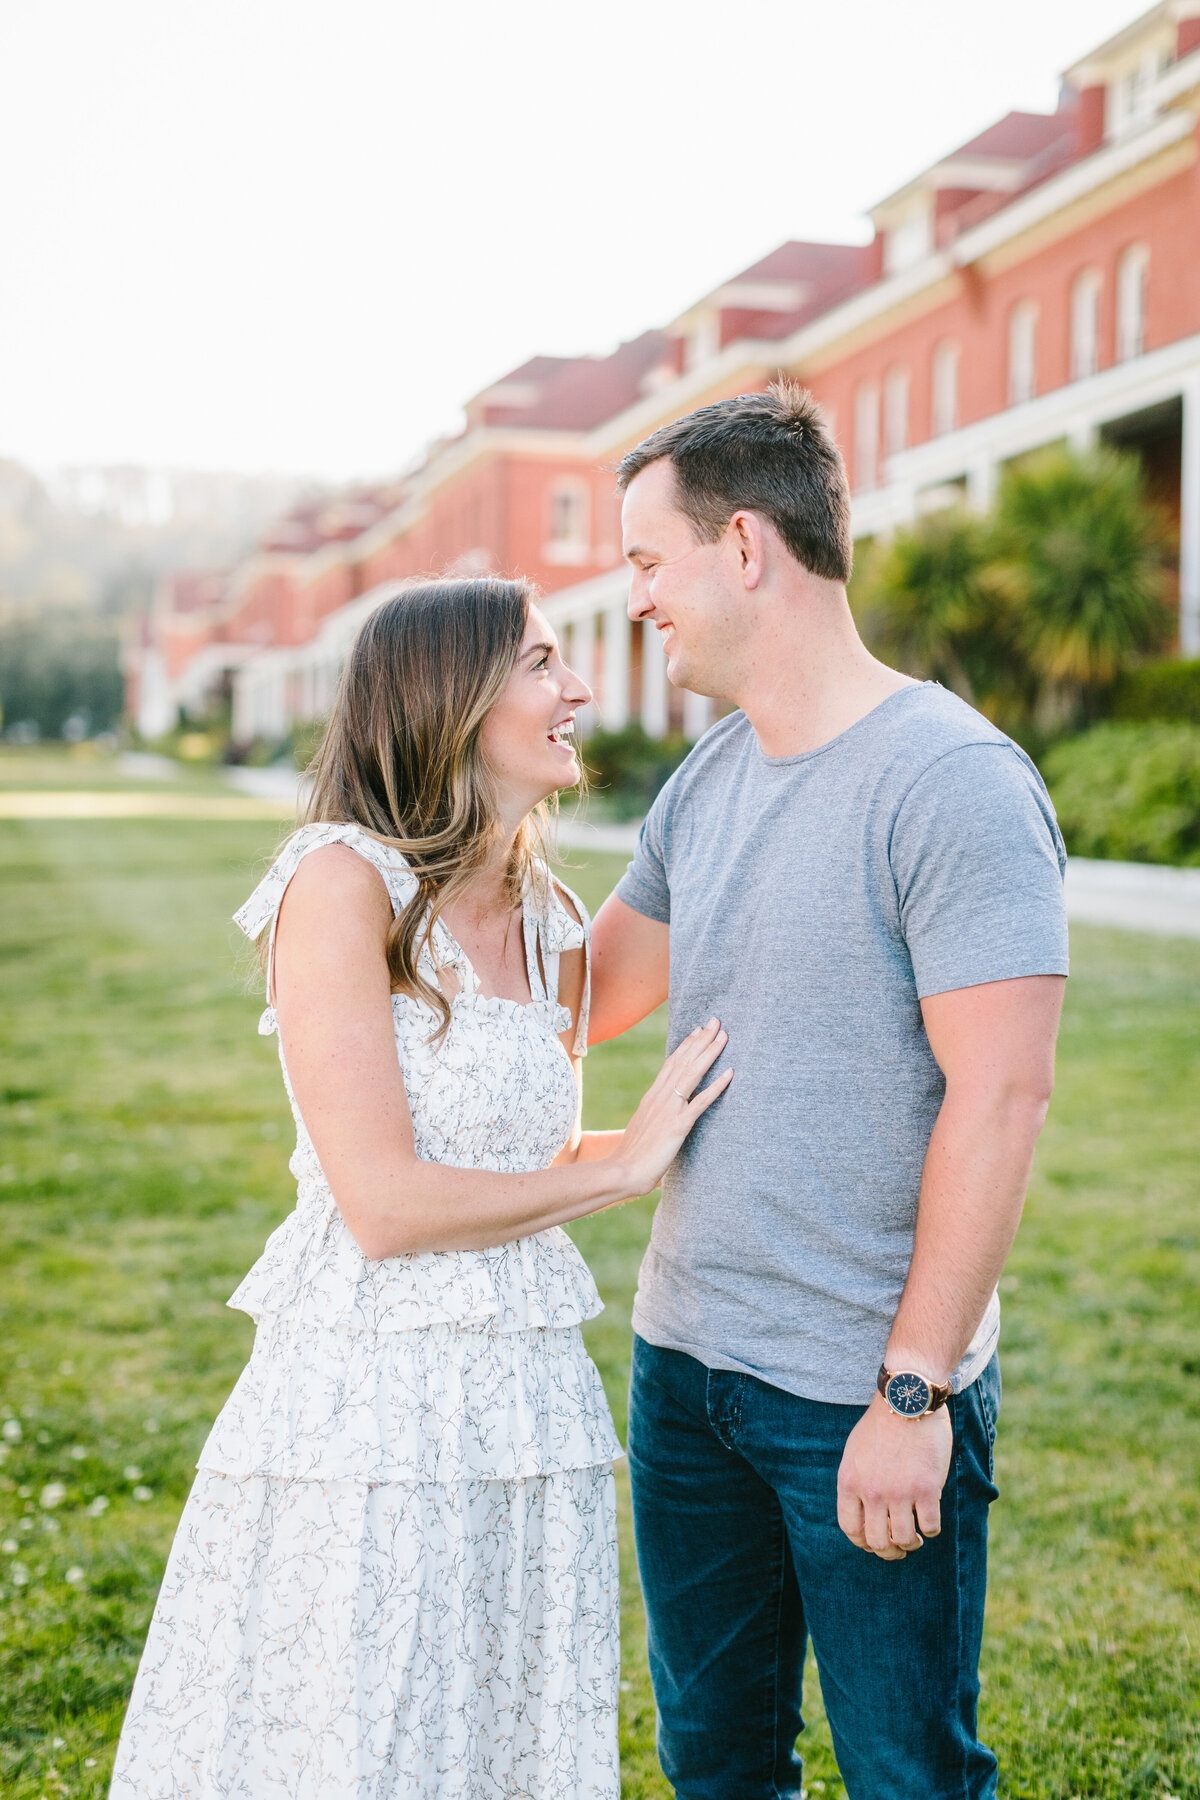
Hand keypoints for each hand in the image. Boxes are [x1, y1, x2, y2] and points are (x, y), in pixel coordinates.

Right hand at [613, 1019, 731, 1197]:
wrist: (621, 1172)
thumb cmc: (631, 1159)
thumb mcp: (643, 1131)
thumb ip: (654, 1120)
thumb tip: (661, 1121)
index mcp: (652, 1098)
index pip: (671, 1065)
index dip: (686, 1046)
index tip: (697, 1030)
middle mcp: (660, 1098)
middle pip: (683, 1062)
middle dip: (701, 1040)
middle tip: (715, 1021)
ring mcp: (669, 1110)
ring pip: (692, 1074)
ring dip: (709, 1053)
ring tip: (723, 1036)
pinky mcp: (677, 1126)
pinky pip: (701, 1102)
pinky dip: (716, 1086)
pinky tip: (730, 1074)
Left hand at [836, 1393, 952, 1559]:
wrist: (906, 1400)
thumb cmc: (882, 1424)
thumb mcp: (854, 1453)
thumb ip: (855, 1482)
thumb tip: (861, 1512)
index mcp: (849, 1482)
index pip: (850, 1529)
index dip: (863, 1543)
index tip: (875, 1543)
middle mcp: (871, 1492)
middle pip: (877, 1542)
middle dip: (889, 1552)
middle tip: (899, 1548)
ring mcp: (899, 1492)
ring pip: (903, 1539)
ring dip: (911, 1543)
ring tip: (915, 1537)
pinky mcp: (926, 1489)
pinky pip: (930, 1527)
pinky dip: (931, 1530)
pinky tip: (929, 1521)